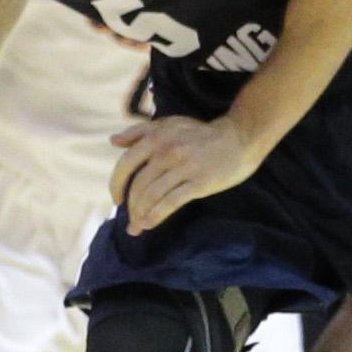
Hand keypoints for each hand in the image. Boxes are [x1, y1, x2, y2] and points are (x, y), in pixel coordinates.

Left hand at [110, 114, 258, 235]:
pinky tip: (149, 225)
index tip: (117, 199)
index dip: (117, 185)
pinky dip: (155, 216)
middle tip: (130, 218)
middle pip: (138, 185)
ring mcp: (184, 167)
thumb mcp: (169, 124)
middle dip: (130, 206)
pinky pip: (170, 203)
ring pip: (152, 196)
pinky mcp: (199, 183)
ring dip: (140, 215)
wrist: (239, 138)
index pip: (126, 165)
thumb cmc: (201, 134)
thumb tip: (113, 141)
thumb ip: (140, 132)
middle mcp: (167, 151)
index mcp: (156, 137)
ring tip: (138, 227)